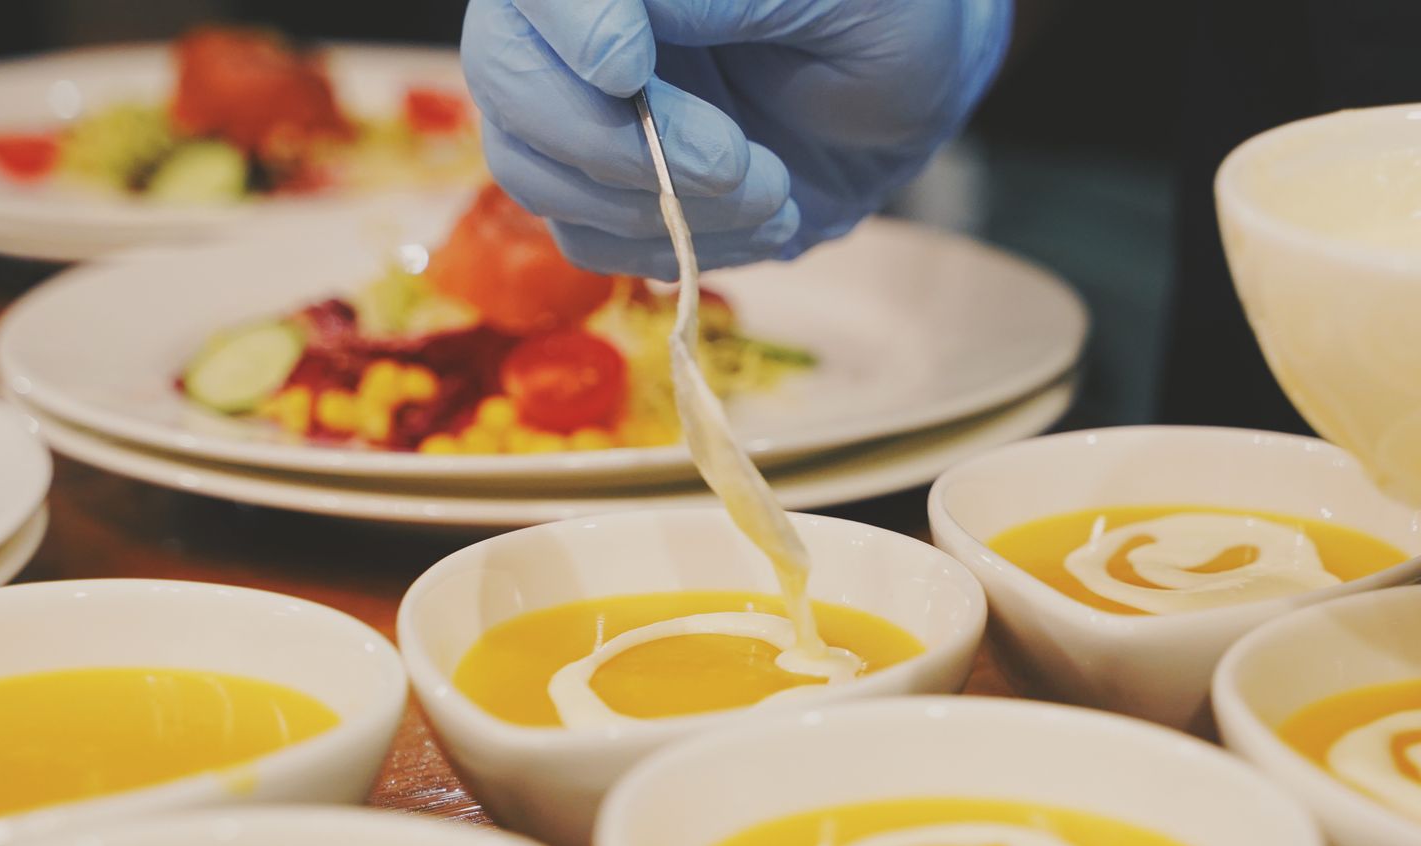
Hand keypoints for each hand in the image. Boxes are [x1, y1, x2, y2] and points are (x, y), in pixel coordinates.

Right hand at [460, 0, 1012, 277]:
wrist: (916, 89)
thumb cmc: (889, 11)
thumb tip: (630, 25)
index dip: (568, 26)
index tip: (630, 68)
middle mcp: (579, 28)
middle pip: (504, 79)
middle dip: (612, 142)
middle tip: (729, 160)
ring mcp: (584, 109)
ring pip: (535, 172)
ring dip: (655, 206)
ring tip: (771, 190)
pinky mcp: (611, 191)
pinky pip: (589, 239)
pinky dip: (674, 246)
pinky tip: (757, 217)